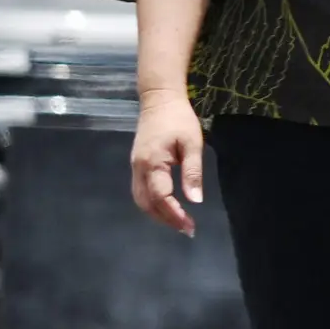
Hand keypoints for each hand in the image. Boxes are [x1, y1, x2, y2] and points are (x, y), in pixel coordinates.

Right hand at [129, 87, 203, 235]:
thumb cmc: (179, 119)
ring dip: (157, 214)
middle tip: (186, 229)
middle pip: (146, 203)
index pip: (161, 197)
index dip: (174, 214)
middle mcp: (139, 168)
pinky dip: (152, 203)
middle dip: (165, 219)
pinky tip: (166, 207)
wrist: (159, 99)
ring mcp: (135, 167)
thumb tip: (195, 200)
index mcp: (153, 163)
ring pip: (140, 199)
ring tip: (178, 222)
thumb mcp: (192, 144)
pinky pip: (140, 191)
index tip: (189, 225)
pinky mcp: (136, 165)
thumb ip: (193, 172)